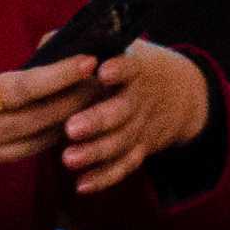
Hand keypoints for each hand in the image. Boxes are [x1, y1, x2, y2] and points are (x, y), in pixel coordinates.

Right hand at [0, 42, 95, 214]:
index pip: (27, 88)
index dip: (61, 75)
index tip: (88, 62)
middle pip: (42, 120)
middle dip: (77, 101)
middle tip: (103, 85)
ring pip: (32, 145)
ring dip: (60, 127)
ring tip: (83, 109)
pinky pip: (1, 160)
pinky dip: (14, 144)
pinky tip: (21, 133)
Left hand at [57, 39, 216, 192]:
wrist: (183, 92)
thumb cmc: (134, 66)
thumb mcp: (120, 47)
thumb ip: (81, 45)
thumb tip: (46, 46)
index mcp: (135, 68)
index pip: (130, 67)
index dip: (120, 70)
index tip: (103, 72)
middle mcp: (140, 99)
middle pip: (122, 111)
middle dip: (97, 120)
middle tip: (71, 128)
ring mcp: (142, 126)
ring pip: (121, 142)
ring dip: (95, 152)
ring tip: (68, 159)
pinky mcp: (141, 148)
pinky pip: (124, 165)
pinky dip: (105, 177)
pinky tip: (82, 185)